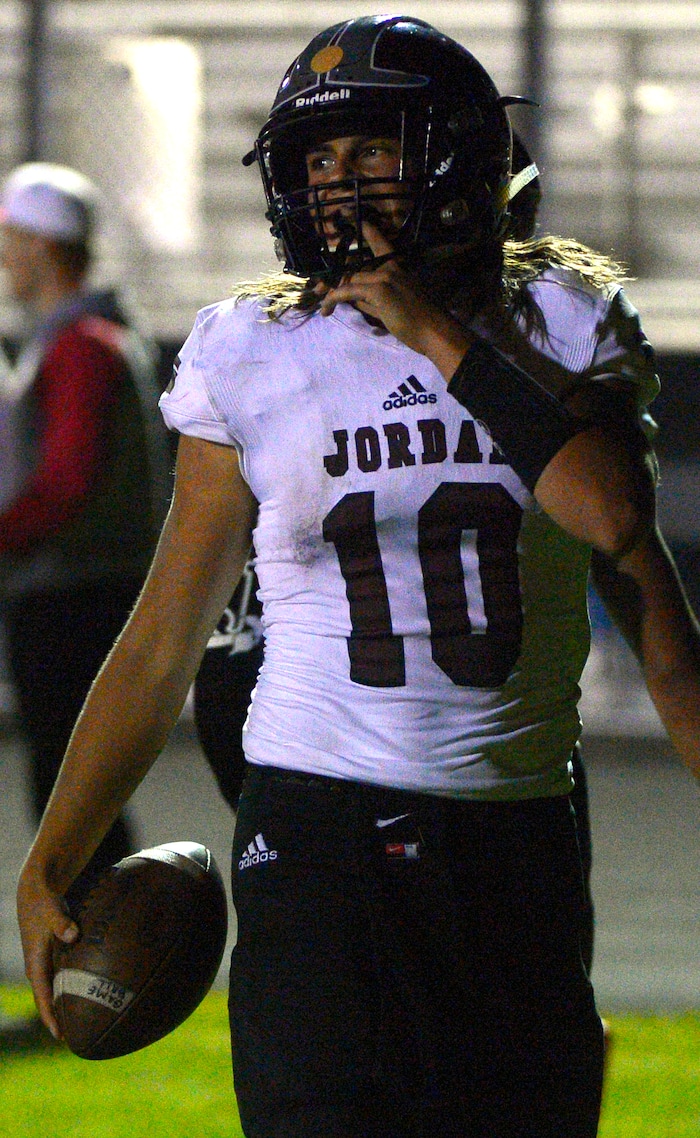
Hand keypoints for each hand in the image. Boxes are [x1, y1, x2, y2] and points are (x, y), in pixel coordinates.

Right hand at [17, 867, 78, 1038]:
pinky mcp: (54, 954)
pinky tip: (91, 992)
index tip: (61, 1036)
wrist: (35, 891)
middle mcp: (39, 967)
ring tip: (86, 1023)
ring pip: (57, 990)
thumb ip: (61, 923)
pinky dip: (74, 987)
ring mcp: (46, 962)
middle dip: (61, 1019)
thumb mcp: (50, 909)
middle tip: (79, 1039)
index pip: (42, 997)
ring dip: (67, 1006)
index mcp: (35, 964)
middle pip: (50, 1000)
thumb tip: (72, 935)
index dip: (51, 1017)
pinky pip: (64, 977)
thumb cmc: (43, 901)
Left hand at [315, 219, 471, 377]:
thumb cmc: (418, 325)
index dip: (369, 231)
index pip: (380, 243)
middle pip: (355, 268)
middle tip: (318, 289)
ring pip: (350, 279)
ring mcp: (384, 277)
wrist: (434, 333)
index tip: (356, 219)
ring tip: (322, 306)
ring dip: (332, 292)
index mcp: (397, 268)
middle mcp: (390, 267)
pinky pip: (348, 291)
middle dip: (335, 279)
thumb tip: (353, 300)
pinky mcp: (379, 289)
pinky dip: (334, 298)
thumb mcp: (392, 309)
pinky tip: (326, 308)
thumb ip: (372, 301)